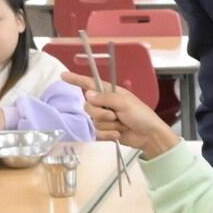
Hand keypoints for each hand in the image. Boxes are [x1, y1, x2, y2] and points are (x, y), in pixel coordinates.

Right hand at [61, 71, 179, 156]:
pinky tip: (118, 134)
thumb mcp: (125, 103)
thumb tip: (87, 94)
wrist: (149, 136)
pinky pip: (96, 133)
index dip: (76, 79)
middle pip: (88, 106)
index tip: (63, 76)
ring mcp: (104, 118)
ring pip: (93, 121)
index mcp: (109, 92)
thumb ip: (106, 98)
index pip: (89, 83)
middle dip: (101, 114)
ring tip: (121, 125)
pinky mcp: (104, 131)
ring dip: (108, 125)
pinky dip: (108, 135)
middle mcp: (104, 104)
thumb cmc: (141, 115)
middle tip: (116, 116)